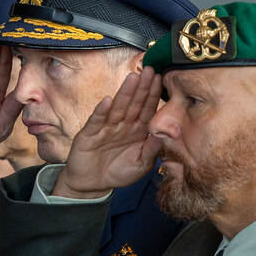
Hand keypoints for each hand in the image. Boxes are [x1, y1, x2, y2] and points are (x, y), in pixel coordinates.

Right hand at [54, 68, 162, 197]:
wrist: (92, 185)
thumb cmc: (117, 173)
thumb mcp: (141, 165)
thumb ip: (152, 150)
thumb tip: (165, 134)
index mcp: (137, 130)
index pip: (147, 109)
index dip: (153, 95)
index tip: (161, 80)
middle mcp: (122, 125)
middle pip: (134, 103)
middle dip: (142, 87)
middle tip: (150, 70)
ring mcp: (106, 128)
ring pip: (118, 108)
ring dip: (125, 93)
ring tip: (133, 79)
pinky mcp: (90, 134)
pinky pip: (97, 121)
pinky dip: (101, 111)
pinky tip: (108, 101)